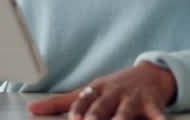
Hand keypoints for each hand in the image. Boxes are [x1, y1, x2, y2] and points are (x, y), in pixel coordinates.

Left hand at [27, 62, 175, 119]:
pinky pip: (156, 114)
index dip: (77, 110)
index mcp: (97, 90)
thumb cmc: (114, 87)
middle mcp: (114, 93)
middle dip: (96, 115)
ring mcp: (133, 99)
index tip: (74, 119)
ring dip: (122, 118)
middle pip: (102, 106)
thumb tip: (33, 109)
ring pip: (126, 110)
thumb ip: (61, 103)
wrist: (151, 74)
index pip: (83, 100)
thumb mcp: (89, 91)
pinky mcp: (153, 105)